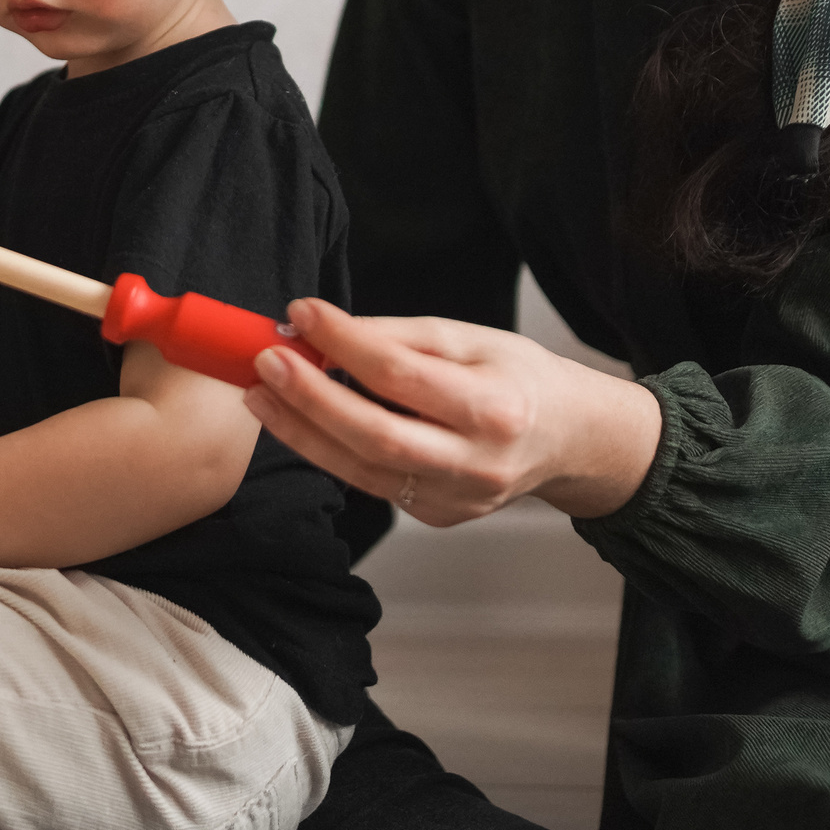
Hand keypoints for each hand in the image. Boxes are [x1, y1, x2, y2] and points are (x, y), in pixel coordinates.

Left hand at [244, 298, 662, 523]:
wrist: (569, 439)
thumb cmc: (521, 378)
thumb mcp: (471, 339)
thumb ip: (399, 337)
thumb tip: (325, 329)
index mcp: (494, 409)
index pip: (401, 375)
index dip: (344, 342)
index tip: (301, 313)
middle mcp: (477, 464)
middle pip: (375, 436)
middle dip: (310, 398)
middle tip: (266, 362)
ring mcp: (457, 500)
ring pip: (362, 471)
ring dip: (302, 432)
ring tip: (261, 396)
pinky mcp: (438, 516)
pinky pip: (372, 483)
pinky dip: (330, 451)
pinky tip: (301, 421)